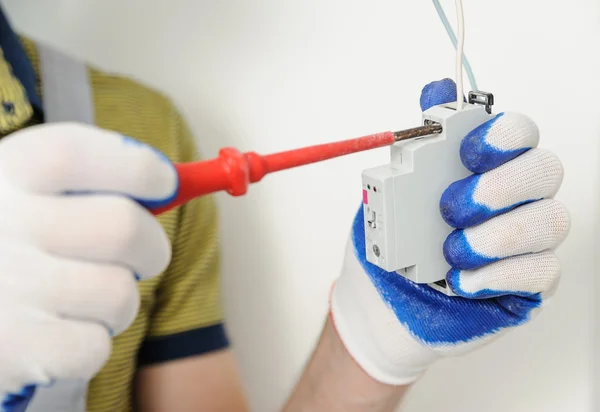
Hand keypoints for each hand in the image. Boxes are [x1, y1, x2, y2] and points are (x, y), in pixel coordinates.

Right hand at [0, 123, 176, 408]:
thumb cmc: (4, 253)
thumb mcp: (18, 201)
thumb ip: (80, 186)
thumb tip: (170, 184)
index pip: (75, 152)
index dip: (136, 166)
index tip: (165, 181)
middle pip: (122, 227)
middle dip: (151, 247)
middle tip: (144, 257)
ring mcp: (5, 290)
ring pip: (120, 293)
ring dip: (118, 302)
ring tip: (83, 302)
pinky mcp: (15, 350)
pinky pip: (96, 345)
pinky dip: (89, 344)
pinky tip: (56, 336)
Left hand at [330, 79, 569, 384]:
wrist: (380, 301)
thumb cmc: (390, 244)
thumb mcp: (391, 190)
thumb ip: (418, 142)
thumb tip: (437, 87)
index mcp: (483, 169)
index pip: (520, 134)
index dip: (503, 136)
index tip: (467, 151)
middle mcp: (512, 199)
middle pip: (545, 170)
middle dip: (499, 186)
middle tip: (451, 207)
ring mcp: (524, 241)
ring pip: (550, 220)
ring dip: (497, 234)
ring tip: (451, 249)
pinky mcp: (527, 283)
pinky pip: (542, 271)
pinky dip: (499, 274)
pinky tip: (462, 279)